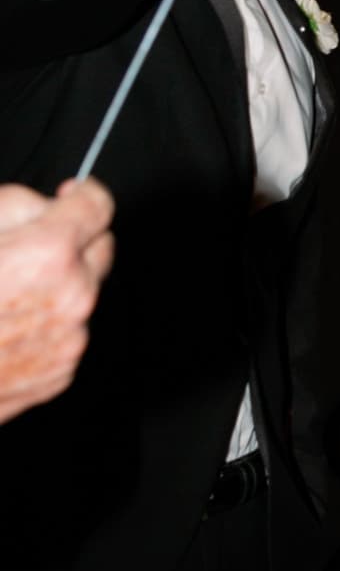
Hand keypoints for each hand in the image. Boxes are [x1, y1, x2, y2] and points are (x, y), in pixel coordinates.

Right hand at [0, 180, 113, 422]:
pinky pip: (67, 334)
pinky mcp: (58, 374)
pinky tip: (6, 327)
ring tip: (6, 295)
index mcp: (51, 254)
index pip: (99, 205)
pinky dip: (47, 326)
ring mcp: (67, 342)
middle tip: (31, 247)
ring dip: (59, 288)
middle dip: (74, 243)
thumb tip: (48, 207)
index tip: (73, 196)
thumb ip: (22, 204)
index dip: (82, 195)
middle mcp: (72, 299)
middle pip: (99, 250)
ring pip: (82, 295)